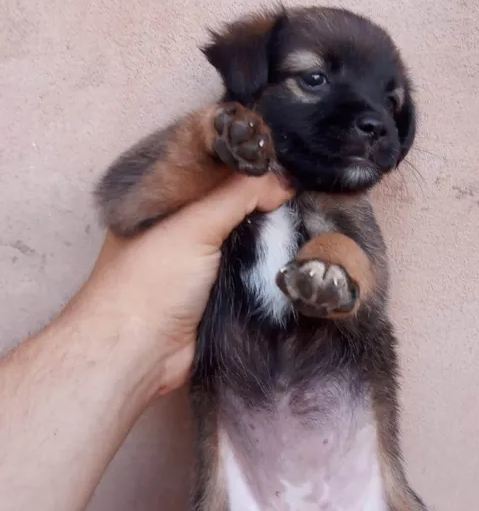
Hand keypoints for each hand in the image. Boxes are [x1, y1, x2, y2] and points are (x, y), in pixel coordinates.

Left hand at [72, 172, 292, 398]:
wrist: (140, 354)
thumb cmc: (151, 282)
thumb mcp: (194, 224)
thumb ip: (239, 195)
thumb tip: (284, 182)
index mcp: (161, 201)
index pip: (208, 168)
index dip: (242, 161)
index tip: (281, 156)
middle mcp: (178, 227)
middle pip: (229, 202)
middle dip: (262, 198)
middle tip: (301, 186)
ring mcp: (197, 262)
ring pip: (243, 236)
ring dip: (270, 233)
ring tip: (307, 215)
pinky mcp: (215, 293)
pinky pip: (248, 269)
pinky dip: (269, 263)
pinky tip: (296, 250)